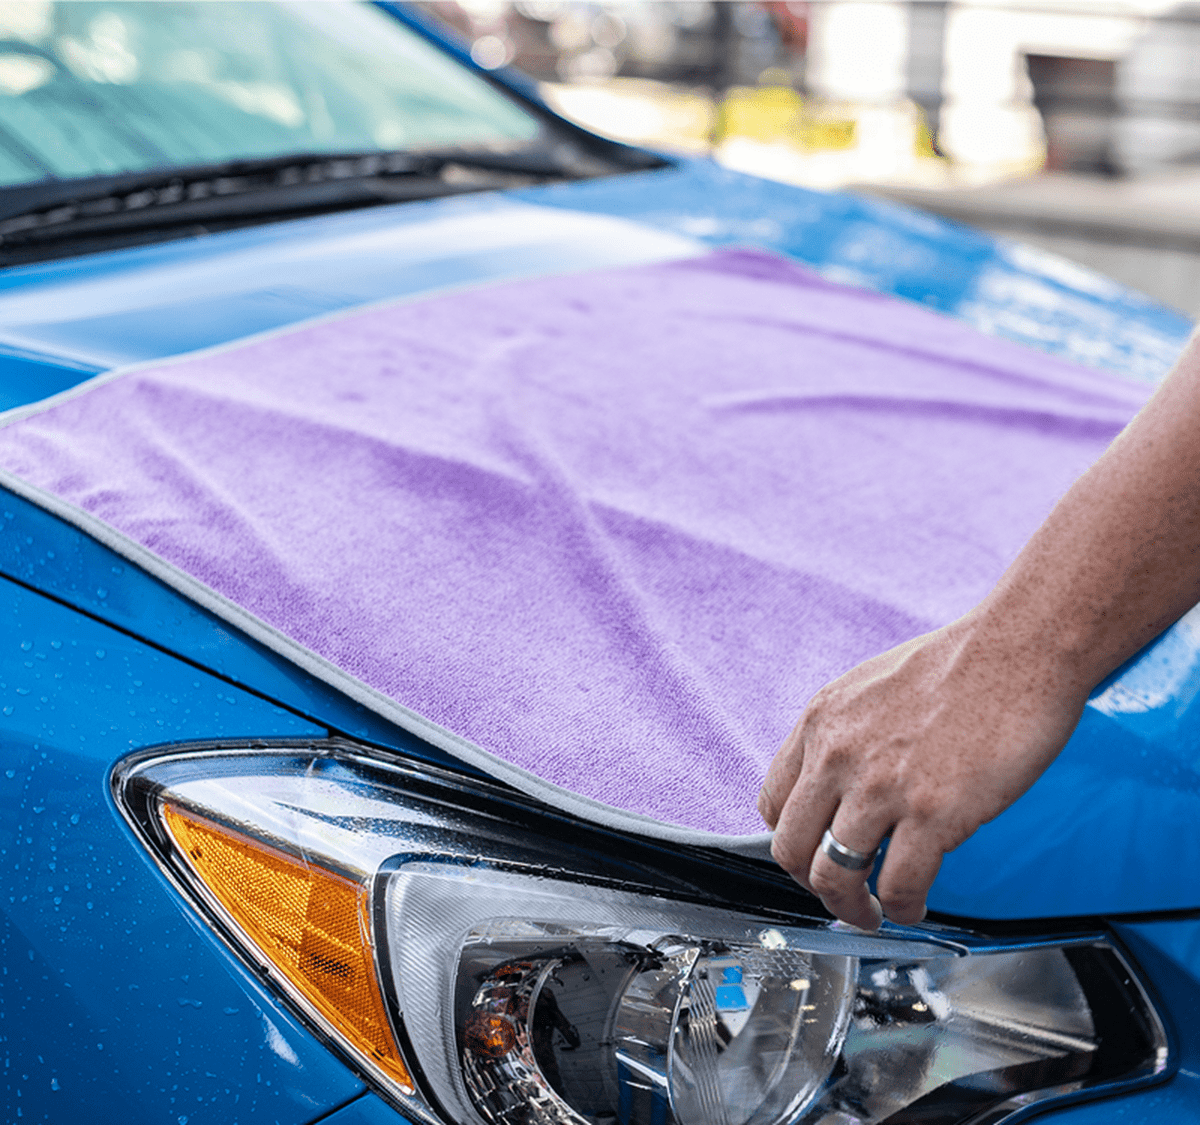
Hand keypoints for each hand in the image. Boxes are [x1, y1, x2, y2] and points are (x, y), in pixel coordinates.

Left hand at [757, 614, 1087, 929]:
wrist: (1017, 649)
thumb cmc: (962, 664)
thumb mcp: (870, 688)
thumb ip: (847, 735)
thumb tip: (842, 781)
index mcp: (821, 722)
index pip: (774, 802)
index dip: (792, 841)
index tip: (812, 856)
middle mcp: (838, 755)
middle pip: (791, 848)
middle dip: (811, 885)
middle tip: (839, 897)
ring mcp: (881, 786)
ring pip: (835, 876)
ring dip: (853, 908)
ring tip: (874, 912)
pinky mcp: (932, 812)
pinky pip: (900, 884)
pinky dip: (904, 908)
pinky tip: (915, 904)